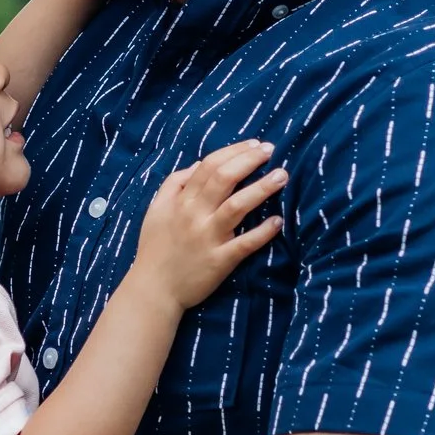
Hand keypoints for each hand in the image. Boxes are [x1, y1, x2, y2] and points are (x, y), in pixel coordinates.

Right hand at [127, 139, 287, 310]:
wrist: (152, 289)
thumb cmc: (155, 248)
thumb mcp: (156, 210)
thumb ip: (174, 184)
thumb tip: (199, 164)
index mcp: (181, 201)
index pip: (209, 166)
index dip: (233, 151)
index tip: (253, 144)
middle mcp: (194, 215)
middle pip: (225, 178)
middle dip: (250, 160)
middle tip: (270, 150)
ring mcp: (208, 238)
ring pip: (237, 206)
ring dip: (262, 188)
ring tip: (281, 176)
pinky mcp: (219, 261)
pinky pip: (245, 244)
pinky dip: (263, 232)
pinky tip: (278, 221)